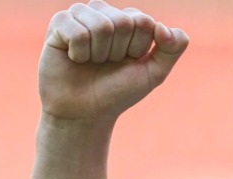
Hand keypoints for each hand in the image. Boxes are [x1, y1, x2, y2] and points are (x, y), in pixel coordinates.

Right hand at [39, 1, 188, 121]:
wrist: (85, 112)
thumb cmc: (119, 91)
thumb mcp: (154, 72)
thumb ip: (173, 48)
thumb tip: (162, 27)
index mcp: (130, 20)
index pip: (144, 22)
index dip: (138, 49)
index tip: (128, 61)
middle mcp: (106, 12)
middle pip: (123, 22)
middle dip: (119, 52)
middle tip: (107, 63)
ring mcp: (82, 15)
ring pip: (101, 25)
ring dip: (99, 53)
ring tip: (92, 61)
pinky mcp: (59, 23)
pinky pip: (77, 32)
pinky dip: (79, 53)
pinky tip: (74, 58)